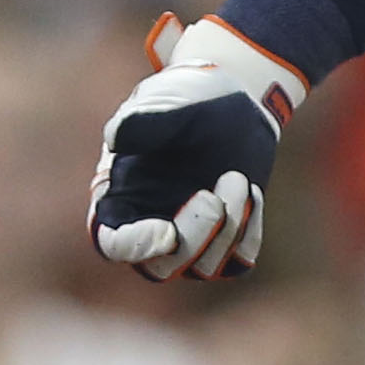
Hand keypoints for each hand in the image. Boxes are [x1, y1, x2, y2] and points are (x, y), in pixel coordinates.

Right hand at [90, 12, 304, 280]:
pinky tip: (251, 191)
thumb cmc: (190, 96)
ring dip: (227, 229)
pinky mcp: (226, 237)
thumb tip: (116, 138)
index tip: (166, 232)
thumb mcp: (169, 99)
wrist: (234, 99)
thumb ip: (144, 120)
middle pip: (160, 268)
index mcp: (120, 195)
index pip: (113, 242)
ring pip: (203, 267)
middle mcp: (150, 224)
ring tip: (238, 178)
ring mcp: (189, 236)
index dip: (135, 247)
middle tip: (214, 196)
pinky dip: (248, 231)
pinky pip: (238, 259)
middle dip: (192, 239)